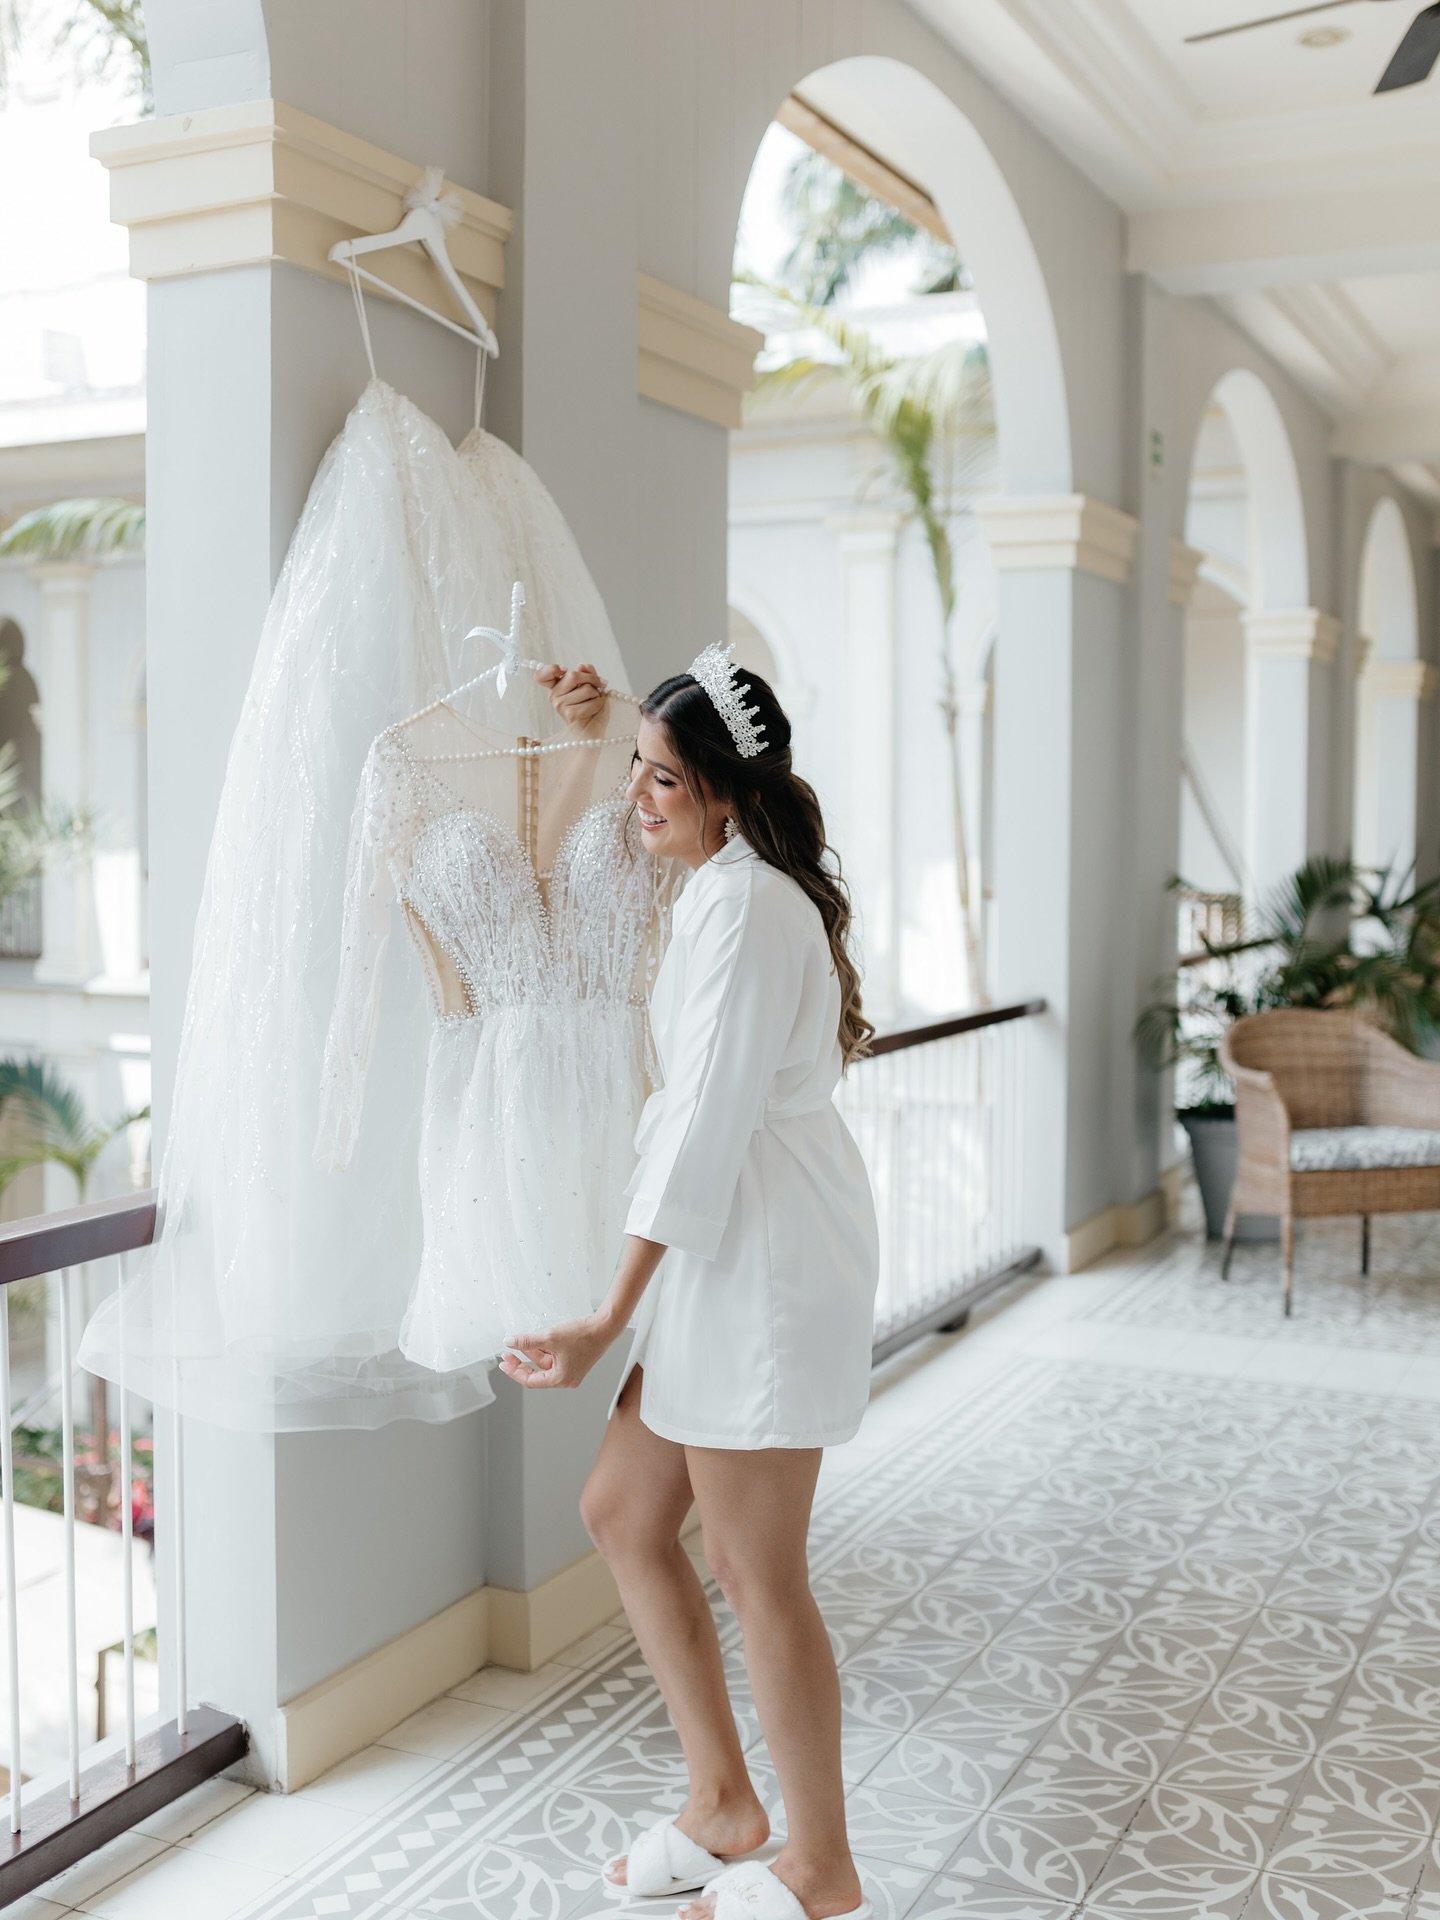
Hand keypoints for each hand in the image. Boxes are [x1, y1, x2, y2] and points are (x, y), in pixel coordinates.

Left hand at [499, 1313, 615, 1388]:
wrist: (605, 1326)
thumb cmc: (584, 1335)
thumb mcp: (549, 1337)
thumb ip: (527, 1341)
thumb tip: (510, 1342)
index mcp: (561, 1379)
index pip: (531, 1381)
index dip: (515, 1371)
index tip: (504, 1364)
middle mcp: (567, 1378)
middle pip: (537, 1373)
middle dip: (522, 1361)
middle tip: (508, 1353)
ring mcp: (571, 1369)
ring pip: (545, 1362)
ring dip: (533, 1352)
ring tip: (522, 1340)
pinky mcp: (574, 1359)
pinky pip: (553, 1357)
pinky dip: (544, 1349)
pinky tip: (536, 1339)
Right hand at [535, 661, 606, 732]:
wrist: (593, 731)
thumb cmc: (592, 708)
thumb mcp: (591, 685)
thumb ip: (587, 673)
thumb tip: (582, 666)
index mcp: (556, 687)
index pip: (541, 675)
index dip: (551, 669)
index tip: (563, 670)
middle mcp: (554, 696)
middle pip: (573, 675)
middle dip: (592, 679)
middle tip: (599, 686)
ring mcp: (560, 706)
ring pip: (586, 689)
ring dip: (597, 695)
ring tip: (593, 703)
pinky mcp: (570, 714)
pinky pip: (592, 701)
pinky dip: (599, 704)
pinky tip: (594, 711)